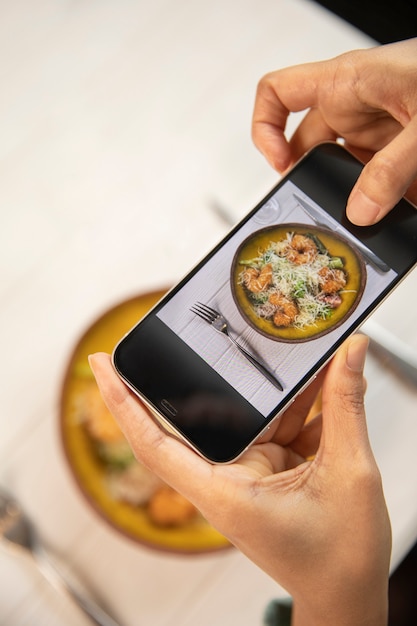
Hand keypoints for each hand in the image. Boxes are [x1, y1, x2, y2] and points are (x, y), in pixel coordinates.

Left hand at [89, 335, 390, 625]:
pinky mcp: (269, 469)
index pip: (154, 442)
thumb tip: (349, 354)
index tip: (102, 363)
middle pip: (207, 415)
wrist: (349, 594)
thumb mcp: (348, 473)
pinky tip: (323, 382)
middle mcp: (227, 480)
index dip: (124, 402)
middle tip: (226, 327)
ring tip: (302, 352)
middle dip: (218, 372)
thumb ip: (346, 407)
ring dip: (279, 388)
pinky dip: (301, 406)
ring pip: (251, 414)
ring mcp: (248, 473)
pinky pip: (277, 425)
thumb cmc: (337, 558)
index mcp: (224, 492)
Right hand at [252, 38, 416, 225]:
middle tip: (327, 213)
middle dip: (318, 182)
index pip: (279, 92)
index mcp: (346, 82)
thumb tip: (361, 211)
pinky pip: (380, 179)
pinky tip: (404, 213)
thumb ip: (392, 168)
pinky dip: (388, 201)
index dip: (266, 128)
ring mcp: (378, 127)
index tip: (280, 165)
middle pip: (312, 147)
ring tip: (376, 217)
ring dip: (359, 197)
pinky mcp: (401, 147)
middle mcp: (355, 104)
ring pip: (349, 171)